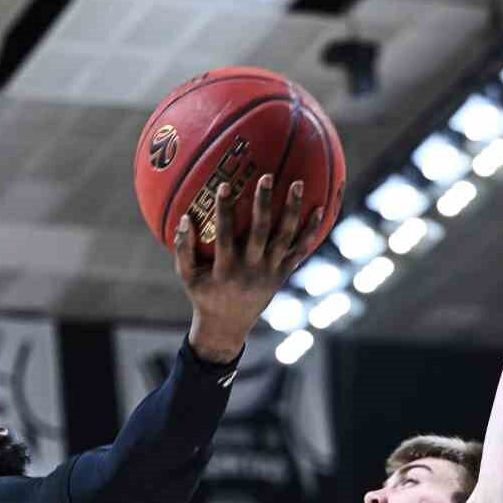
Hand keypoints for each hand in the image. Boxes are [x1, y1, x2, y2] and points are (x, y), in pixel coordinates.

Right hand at [177, 176, 323, 362]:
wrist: (228, 326)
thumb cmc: (203, 295)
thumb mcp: (187, 277)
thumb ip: (182, 248)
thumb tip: (184, 217)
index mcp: (226, 269)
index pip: (225, 235)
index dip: (224, 211)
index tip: (224, 185)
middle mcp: (250, 270)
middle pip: (260, 233)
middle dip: (264, 204)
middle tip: (267, 176)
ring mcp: (270, 272)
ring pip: (284, 239)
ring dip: (292, 211)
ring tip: (298, 183)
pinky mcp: (282, 275)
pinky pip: (299, 252)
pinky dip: (310, 232)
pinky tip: (320, 209)